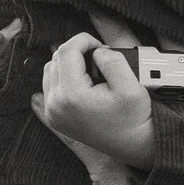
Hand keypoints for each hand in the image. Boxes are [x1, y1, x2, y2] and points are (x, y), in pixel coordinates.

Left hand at [32, 22, 153, 167]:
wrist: (132, 144)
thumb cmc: (133, 118)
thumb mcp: (131, 85)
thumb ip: (112, 61)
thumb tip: (96, 51)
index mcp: (72, 95)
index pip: (67, 51)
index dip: (84, 40)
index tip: (100, 46)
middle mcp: (56, 105)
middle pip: (56, 58)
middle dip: (77, 51)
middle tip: (98, 57)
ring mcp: (52, 113)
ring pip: (50, 70)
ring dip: (68, 63)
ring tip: (90, 68)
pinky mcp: (53, 117)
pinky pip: (49, 85)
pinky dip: (63, 76)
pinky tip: (81, 79)